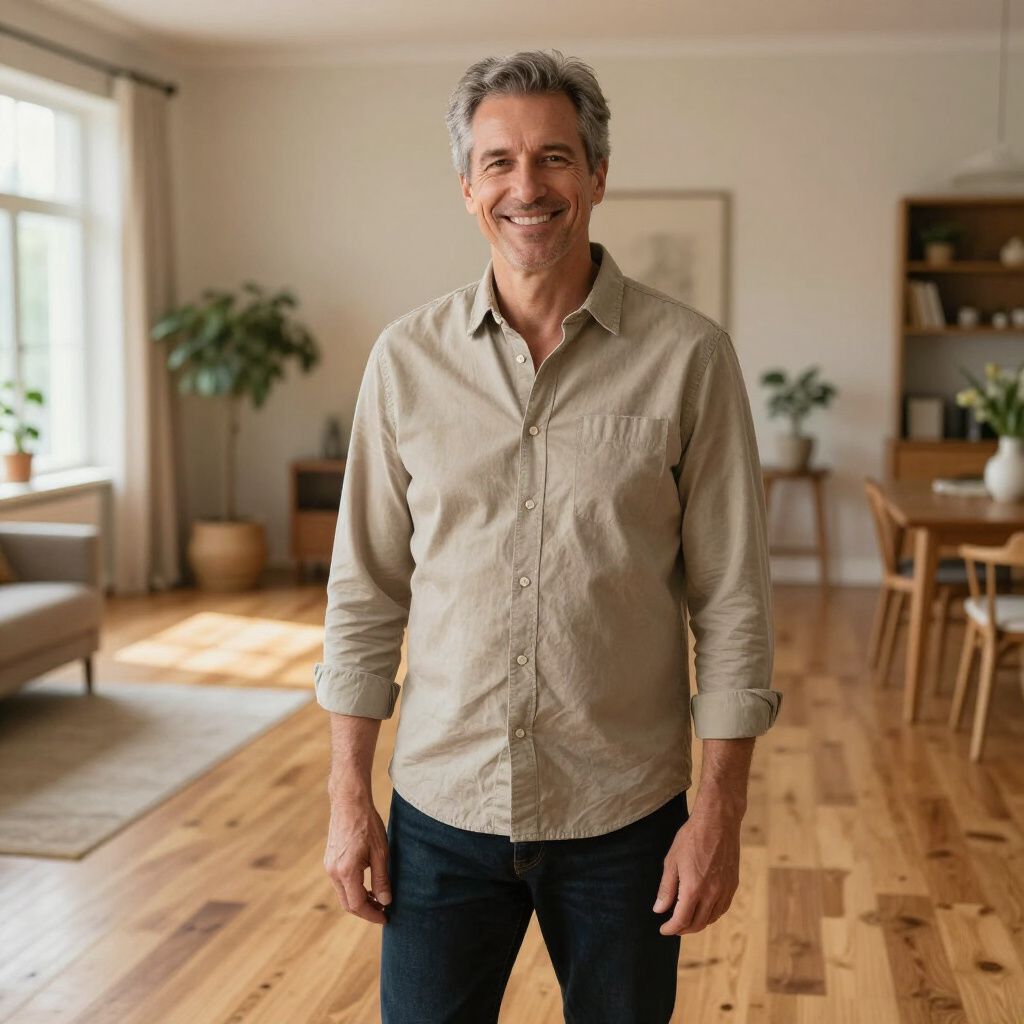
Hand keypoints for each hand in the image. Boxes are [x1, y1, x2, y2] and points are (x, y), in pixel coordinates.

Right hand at [324, 791, 391, 924]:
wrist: (349, 803)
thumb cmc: (367, 824)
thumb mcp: (380, 852)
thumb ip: (382, 879)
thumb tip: (386, 901)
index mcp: (346, 871)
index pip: (357, 905)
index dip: (372, 914)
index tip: (385, 917)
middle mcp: (333, 872)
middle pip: (348, 903)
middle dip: (365, 910)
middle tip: (383, 911)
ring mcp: (329, 866)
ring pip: (343, 894)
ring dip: (359, 900)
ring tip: (378, 898)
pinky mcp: (329, 860)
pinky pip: (340, 883)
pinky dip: (352, 889)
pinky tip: (366, 885)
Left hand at [652, 803, 740, 935]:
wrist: (718, 822)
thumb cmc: (691, 838)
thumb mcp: (671, 861)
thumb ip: (666, 888)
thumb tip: (659, 910)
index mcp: (693, 889)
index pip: (681, 920)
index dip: (671, 928)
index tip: (663, 929)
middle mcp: (711, 894)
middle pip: (697, 923)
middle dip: (683, 929)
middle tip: (673, 927)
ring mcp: (725, 890)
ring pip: (711, 918)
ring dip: (698, 923)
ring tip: (687, 920)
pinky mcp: (733, 884)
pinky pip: (722, 908)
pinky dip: (712, 915)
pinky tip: (704, 910)